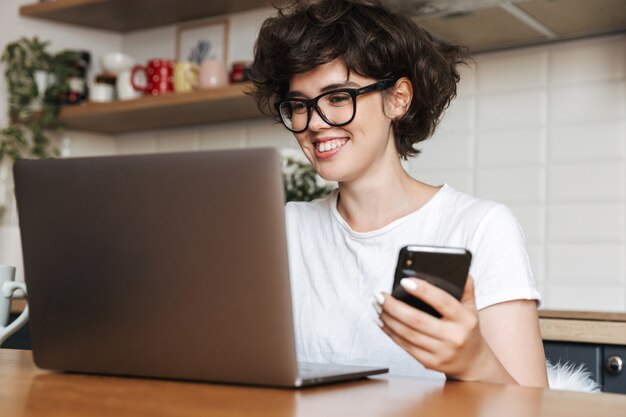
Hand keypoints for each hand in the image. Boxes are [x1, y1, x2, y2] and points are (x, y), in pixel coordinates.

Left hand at [373, 275, 508, 381]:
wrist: (472, 362)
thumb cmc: (467, 329)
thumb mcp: (471, 308)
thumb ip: (466, 289)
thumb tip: (460, 271)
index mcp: (465, 319)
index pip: (442, 301)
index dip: (423, 290)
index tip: (404, 281)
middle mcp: (454, 337)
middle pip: (417, 320)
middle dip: (393, 306)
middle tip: (379, 295)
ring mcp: (441, 352)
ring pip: (407, 333)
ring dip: (388, 319)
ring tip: (377, 306)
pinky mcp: (430, 363)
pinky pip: (405, 346)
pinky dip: (390, 333)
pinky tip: (382, 322)